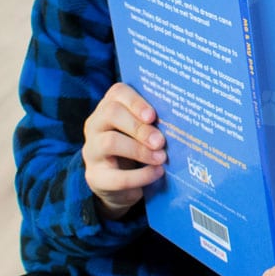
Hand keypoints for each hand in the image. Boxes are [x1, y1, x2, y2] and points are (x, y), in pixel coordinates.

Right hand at [82, 82, 165, 218]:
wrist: (118, 183)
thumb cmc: (138, 146)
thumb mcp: (144, 131)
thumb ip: (155, 122)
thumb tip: (183, 119)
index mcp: (110, 107)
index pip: (118, 92)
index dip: (136, 102)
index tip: (153, 116)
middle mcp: (96, 124)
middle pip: (112, 114)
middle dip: (139, 127)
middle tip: (160, 141)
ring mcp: (92, 150)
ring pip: (109, 142)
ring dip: (140, 150)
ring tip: (161, 158)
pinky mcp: (95, 177)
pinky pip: (115, 176)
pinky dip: (140, 176)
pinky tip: (157, 173)